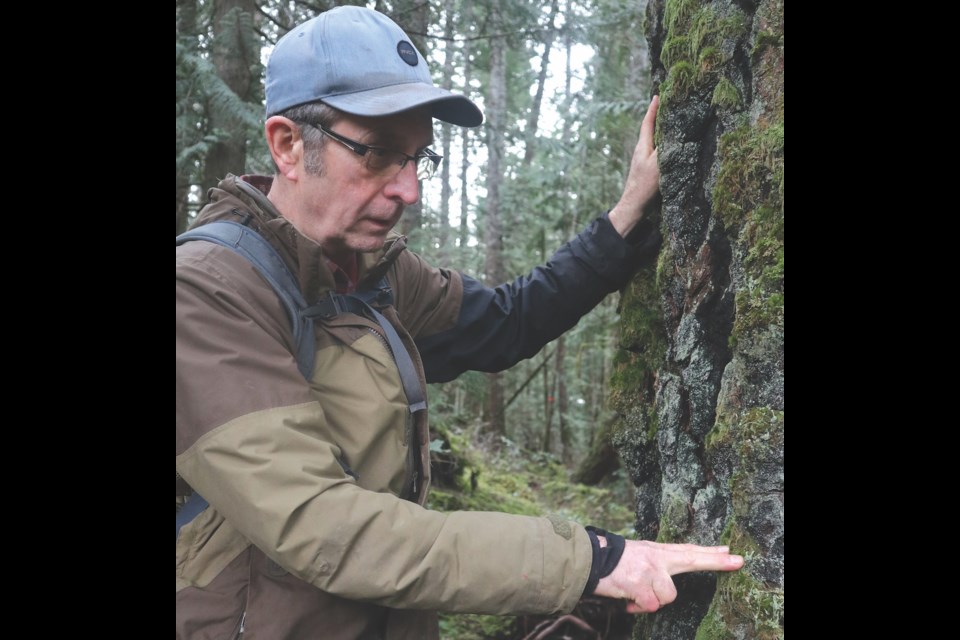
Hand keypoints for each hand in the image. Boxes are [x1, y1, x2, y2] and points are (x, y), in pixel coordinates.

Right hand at [594, 538, 743, 613]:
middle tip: (738, 560)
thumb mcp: (639, 554)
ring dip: (652, 601)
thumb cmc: (613, 561)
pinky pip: (650, 606)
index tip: (731, 553)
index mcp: (657, 551)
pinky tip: (627, 600)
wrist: (590, 559)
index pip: (688, 550)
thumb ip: (658, 562)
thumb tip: (671, 575)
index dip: (710, 552)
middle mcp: (657, 558)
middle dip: (716, 561)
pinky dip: (638, 608)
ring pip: (668, 596)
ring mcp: (650, 570)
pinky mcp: (641, 584)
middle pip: (692, 558)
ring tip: (635, 594)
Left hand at [608, 95, 660, 238]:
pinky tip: (668, 145)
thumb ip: (664, 148)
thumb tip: (672, 132)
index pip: (648, 122)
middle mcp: (642, 151)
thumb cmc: (644, 186)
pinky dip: (662, 142)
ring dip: (660, 128)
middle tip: (666, 102)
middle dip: (657, 115)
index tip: (657, 95)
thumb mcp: (657, 164)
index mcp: (643, 146)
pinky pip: (656, 150)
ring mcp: (643, 160)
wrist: (633, 207)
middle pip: (650, 128)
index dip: (653, 109)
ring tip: (669, 119)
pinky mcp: (647, 170)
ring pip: (653, 139)